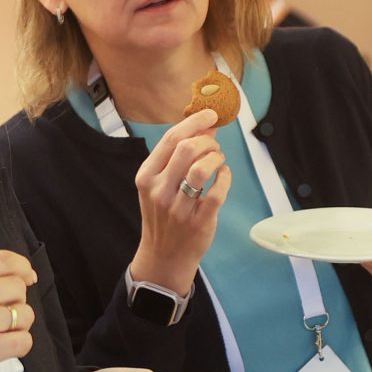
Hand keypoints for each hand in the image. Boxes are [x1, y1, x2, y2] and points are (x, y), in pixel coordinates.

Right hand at [0, 251, 38, 371]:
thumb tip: (20, 276)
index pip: (3, 260)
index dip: (22, 267)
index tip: (28, 276)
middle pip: (17, 287)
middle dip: (15, 300)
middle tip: (0, 313)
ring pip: (25, 314)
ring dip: (18, 324)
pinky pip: (24, 341)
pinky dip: (17, 344)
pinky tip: (2, 346)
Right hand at [129, 110, 230, 289]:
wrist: (163, 256)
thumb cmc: (163, 215)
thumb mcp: (159, 185)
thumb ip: (177, 158)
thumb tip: (205, 128)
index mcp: (146, 177)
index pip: (170, 140)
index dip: (193, 123)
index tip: (210, 115)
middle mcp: (159, 191)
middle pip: (186, 149)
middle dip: (207, 141)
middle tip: (214, 146)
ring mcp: (178, 208)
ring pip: (201, 169)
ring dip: (216, 158)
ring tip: (218, 160)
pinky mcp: (198, 222)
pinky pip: (217, 192)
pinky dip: (225, 177)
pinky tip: (224, 175)